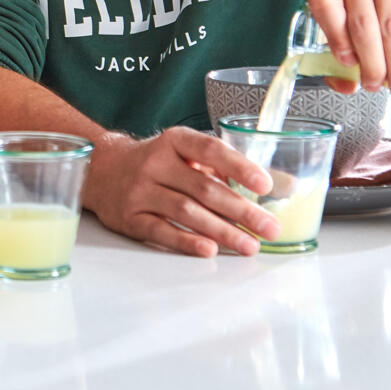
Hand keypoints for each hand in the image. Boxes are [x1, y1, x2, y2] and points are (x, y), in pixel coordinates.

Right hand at [83, 127, 280, 257]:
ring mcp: (140, 190)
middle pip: (203, 187)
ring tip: (249, 245)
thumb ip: (231, 168)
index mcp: (175, 141)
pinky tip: (208, 249)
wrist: (103, 170)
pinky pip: (160, 231)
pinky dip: (185, 241)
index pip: (210, 149)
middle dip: (241, 210)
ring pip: (186, 211)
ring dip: (221, 231)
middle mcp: (155, 162)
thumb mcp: (189, 154)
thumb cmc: (158, 162)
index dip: (238, 166)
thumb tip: (287, 185)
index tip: (265, 184)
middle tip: (269, 227)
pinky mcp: (129, 217)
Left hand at [305, 0, 390, 98]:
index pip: (324, 7)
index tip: (349, 64)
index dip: (336, 38)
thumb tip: (347, 86)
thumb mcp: (349, 20)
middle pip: (361, 25)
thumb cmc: (374, 2)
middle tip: (376, 85)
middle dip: (371, 64)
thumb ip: (340, 55)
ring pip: (389, 28)